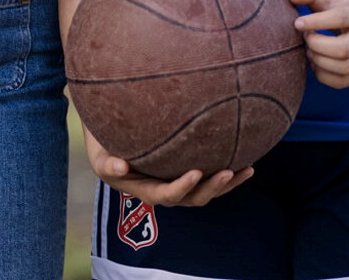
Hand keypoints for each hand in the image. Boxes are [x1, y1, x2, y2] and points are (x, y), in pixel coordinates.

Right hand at [81, 128, 248, 207]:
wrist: (115, 150)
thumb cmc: (107, 153)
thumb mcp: (101, 159)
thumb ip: (108, 164)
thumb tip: (120, 166)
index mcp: (148, 191)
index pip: (168, 194)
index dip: (182, 186)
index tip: (196, 171)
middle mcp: (168, 192)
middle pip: (194, 198)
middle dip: (212, 187)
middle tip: (227, 171)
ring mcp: (182, 185)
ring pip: (208, 191)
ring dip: (228, 184)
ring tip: (247, 169)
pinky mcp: (191, 176)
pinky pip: (212, 180)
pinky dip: (230, 175)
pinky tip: (247, 161)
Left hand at [291, 0, 348, 88]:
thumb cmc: (345, 9)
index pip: (340, 18)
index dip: (316, 22)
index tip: (297, 23)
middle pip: (343, 49)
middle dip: (316, 45)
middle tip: (306, 38)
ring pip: (345, 68)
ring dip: (319, 62)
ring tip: (309, 51)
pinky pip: (343, 82)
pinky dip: (323, 76)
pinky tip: (315, 63)